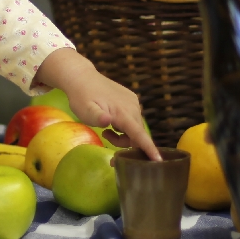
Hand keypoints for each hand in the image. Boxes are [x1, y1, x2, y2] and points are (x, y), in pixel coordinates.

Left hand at [34, 48, 158, 158]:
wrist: (82, 78)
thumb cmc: (81, 97)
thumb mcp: (84, 110)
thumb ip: (96, 117)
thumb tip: (108, 121)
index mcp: (122, 112)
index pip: (139, 134)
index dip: (148, 148)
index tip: (158, 160)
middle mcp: (132, 107)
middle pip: (137, 135)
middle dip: (126, 144)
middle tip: (108, 145)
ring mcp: (133, 102)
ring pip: (135, 127)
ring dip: (124, 135)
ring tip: (106, 131)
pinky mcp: (131, 99)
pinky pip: (133, 119)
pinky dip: (125, 126)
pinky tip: (111, 122)